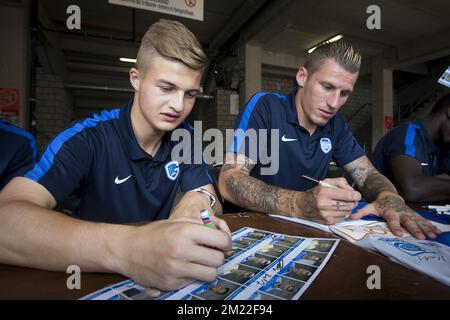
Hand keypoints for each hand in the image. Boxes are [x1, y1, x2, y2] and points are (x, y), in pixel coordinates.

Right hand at [111, 217, 231, 290]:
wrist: (126, 249)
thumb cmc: (154, 233)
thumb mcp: (177, 221)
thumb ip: (200, 225)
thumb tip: (222, 233)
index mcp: (185, 231)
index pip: (222, 241)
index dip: (226, 243)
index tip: (222, 244)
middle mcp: (181, 250)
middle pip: (218, 260)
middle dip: (217, 256)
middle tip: (210, 254)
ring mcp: (176, 269)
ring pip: (211, 275)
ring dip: (209, 269)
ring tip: (200, 263)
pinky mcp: (171, 283)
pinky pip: (194, 282)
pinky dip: (193, 276)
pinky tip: (184, 268)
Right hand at [298, 177, 360, 223]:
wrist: (301, 205)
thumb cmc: (315, 193)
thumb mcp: (325, 182)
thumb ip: (340, 182)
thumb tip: (352, 191)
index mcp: (324, 192)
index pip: (348, 195)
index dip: (356, 195)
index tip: (356, 195)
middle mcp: (324, 204)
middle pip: (350, 205)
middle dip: (352, 202)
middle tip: (350, 199)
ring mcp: (326, 214)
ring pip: (347, 212)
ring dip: (347, 208)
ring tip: (341, 204)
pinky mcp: (327, 222)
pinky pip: (342, 218)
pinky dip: (342, 214)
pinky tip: (336, 210)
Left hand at [351, 193, 441, 238]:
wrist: (390, 195)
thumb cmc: (379, 204)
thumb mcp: (370, 207)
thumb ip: (361, 212)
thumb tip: (352, 216)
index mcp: (390, 212)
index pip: (392, 220)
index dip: (395, 226)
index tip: (399, 234)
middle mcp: (401, 213)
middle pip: (408, 221)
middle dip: (414, 229)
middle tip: (420, 237)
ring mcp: (409, 213)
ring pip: (418, 221)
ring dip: (426, 228)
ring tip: (432, 236)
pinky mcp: (414, 214)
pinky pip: (424, 221)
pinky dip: (431, 226)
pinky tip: (438, 233)